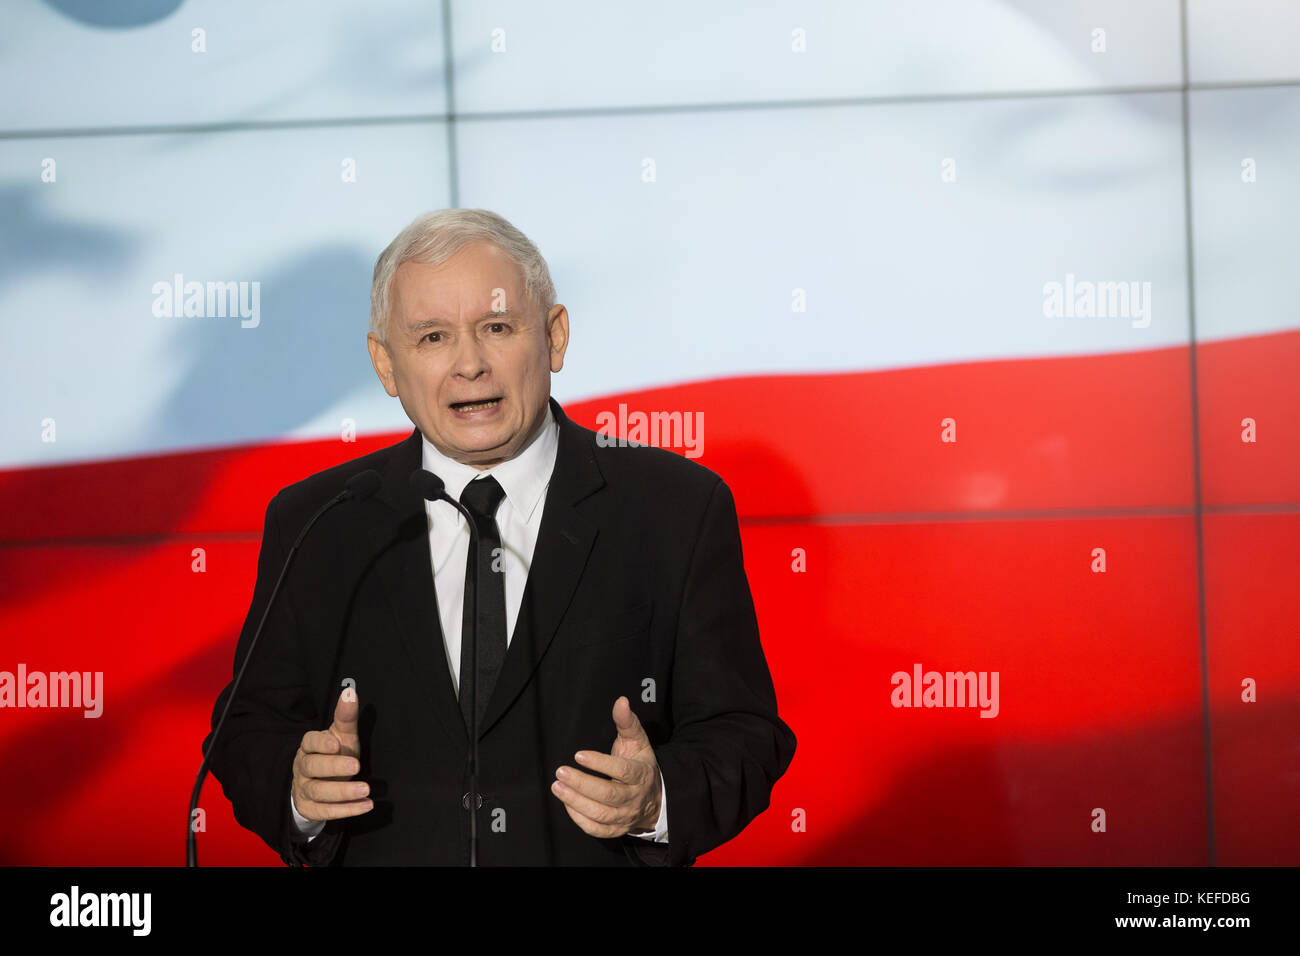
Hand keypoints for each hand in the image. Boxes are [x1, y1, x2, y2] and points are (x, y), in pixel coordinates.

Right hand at [291, 686, 372, 821]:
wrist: (318, 782)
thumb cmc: (334, 753)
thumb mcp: (342, 735)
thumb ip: (346, 716)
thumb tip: (350, 692)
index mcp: (309, 746)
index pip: (309, 741)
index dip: (320, 743)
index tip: (335, 743)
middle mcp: (303, 767)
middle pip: (312, 767)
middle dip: (333, 767)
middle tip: (356, 766)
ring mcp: (303, 789)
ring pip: (318, 791)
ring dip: (342, 792)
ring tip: (366, 789)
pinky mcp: (310, 808)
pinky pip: (325, 812)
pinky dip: (346, 810)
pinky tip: (366, 805)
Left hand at [551, 696, 661, 837]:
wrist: (654, 798)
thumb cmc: (640, 764)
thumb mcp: (637, 741)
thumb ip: (627, 722)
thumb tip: (621, 701)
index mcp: (641, 774)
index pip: (622, 771)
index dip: (600, 764)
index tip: (578, 755)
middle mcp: (634, 798)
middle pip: (608, 795)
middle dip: (582, 784)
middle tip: (560, 771)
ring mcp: (625, 816)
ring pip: (600, 814)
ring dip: (576, 801)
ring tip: (557, 786)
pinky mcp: (615, 829)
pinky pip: (596, 829)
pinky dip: (579, 818)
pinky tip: (567, 802)